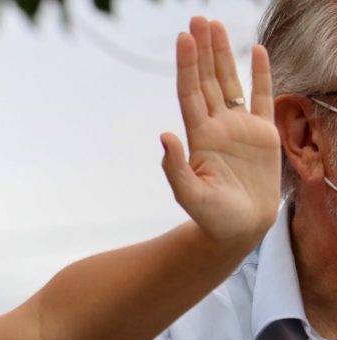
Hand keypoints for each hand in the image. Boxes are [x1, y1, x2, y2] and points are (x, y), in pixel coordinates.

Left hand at [163, 17, 280, 243]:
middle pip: (206, 80)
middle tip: (196, 19)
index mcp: (199, 138)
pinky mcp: (264, 135)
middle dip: (201, 50)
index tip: (183, 39)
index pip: (190, 93)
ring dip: (223, 55)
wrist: (237, 231)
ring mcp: (240, 129)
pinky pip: (263, 98)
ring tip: (215, 25)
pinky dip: (261, 75)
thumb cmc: (211, 218)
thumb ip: (176, 168)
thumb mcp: (189, 196)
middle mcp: (217, 127)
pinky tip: (255, 51)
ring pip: (230, 83)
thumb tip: (164, 137)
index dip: (187, 66)